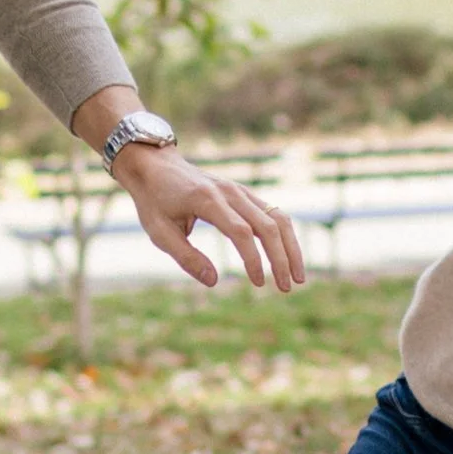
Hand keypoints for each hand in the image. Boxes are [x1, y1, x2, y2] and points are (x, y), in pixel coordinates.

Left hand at [111, 140, 306, 292]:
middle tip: (287, 288)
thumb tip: (214, 281)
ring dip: (291, 247)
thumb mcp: (160, 234)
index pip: (241, 232)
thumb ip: (187, 258)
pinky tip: (287, 256)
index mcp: (207, 200)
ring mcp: (239, 190)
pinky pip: (272, 212)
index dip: (254, 259)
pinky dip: (284, 235)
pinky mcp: (243, 193)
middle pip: (268, 225)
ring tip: (298, 276)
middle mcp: (230, 192)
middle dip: (282, 258)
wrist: (155, 166)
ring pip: (277, 216)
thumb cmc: (154, 201)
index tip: (259, 284)